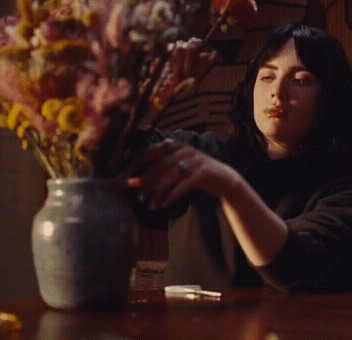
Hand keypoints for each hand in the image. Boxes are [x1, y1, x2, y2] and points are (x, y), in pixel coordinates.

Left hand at [125, 139, 239, 208]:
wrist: (225, 180)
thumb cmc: (196, 176)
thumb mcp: (177, 171)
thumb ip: (157, 174)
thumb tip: (132, 182)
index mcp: (176, 146)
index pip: (152, 151)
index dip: (137, 163)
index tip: (126, 175)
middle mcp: (185, 150)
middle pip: (159, 166)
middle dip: (147, 182)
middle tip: (139, 195)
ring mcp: (195, 161)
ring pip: (170, 177)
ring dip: (157, 192)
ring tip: (150, 204)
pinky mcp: (203, 174)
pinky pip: (182, 186)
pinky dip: (171, 196)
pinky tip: (164, 204)